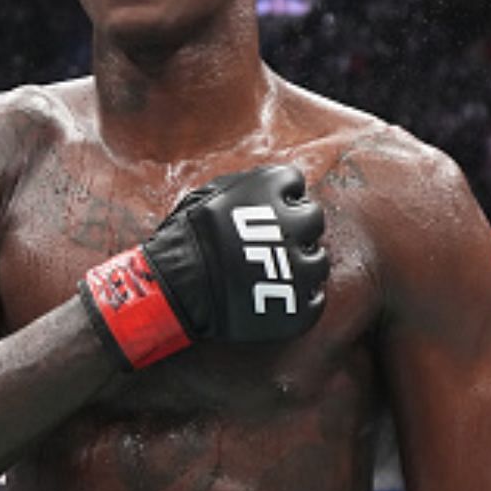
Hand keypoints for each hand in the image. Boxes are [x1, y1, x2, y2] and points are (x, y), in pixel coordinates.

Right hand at [81, 164, 327, 368]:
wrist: (171, 292)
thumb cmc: (185, 241)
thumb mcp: (208, 196)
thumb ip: (247, 188)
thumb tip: (277, 186)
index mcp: (269, 193)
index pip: (293, 182)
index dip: (279, 195)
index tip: (266, 209)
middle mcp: (293, 226)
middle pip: (313, 218)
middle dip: (295, 226)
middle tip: (271, 240)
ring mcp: (299, 270)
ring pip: (318, 260)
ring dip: (300, 263)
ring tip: (270, 271)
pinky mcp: (299, 308)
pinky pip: (316, 299)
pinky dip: (300, 297)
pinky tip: (277, 294)